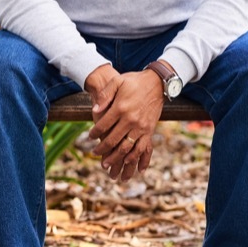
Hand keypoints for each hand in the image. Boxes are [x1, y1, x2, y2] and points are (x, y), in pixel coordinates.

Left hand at [85, 66, 162, 181]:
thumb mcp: (117, 82)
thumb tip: (94, 111)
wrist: (157, 82)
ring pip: (126, 148)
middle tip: (94, 154)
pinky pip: (143, 148)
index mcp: (121, 108)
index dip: (94, 133)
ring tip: (107, 165)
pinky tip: (129, 164)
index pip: (103, 125)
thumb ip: (105, 95)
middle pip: (113, 140)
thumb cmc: (134, 81)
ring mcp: (142, 127)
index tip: (90, 137)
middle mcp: (131, 119)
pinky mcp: (150, 130)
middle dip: (102, 149)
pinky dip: (136, 158)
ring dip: (116, 158)